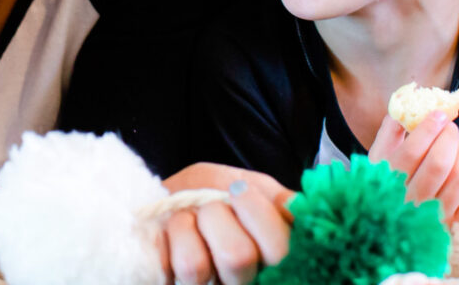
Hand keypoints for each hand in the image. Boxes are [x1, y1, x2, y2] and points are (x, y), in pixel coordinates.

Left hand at [160, 163, 294, 284]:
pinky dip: (162, 238)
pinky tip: (169, 234)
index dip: (259, 216)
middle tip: (210, 205)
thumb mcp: (251, 183)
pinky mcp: (178, 284)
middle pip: (237, 257)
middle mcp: (246, 279)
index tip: (239, 190)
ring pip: (194, 264)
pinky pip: (164, 268)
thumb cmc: (214, 191)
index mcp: (272, 256)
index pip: (281, 251)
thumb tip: (295, 207)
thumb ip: (277, 198)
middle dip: (216, 215)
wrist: (169, 197)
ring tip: (187, 219)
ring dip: (185, 225)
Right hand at [368, 112, 458, 223]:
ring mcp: (434, 215)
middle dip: (449, 138)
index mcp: (387, 183)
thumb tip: (408, 103)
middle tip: (448, 127)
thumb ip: (390, 129)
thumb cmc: (384, 185)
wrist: (387, 224)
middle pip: (439, 164)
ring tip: (455, 146)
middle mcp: (410, 202)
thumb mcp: (377, 157)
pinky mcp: (453, 223)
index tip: (438, 114)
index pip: (411, 153)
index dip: (428, 129)